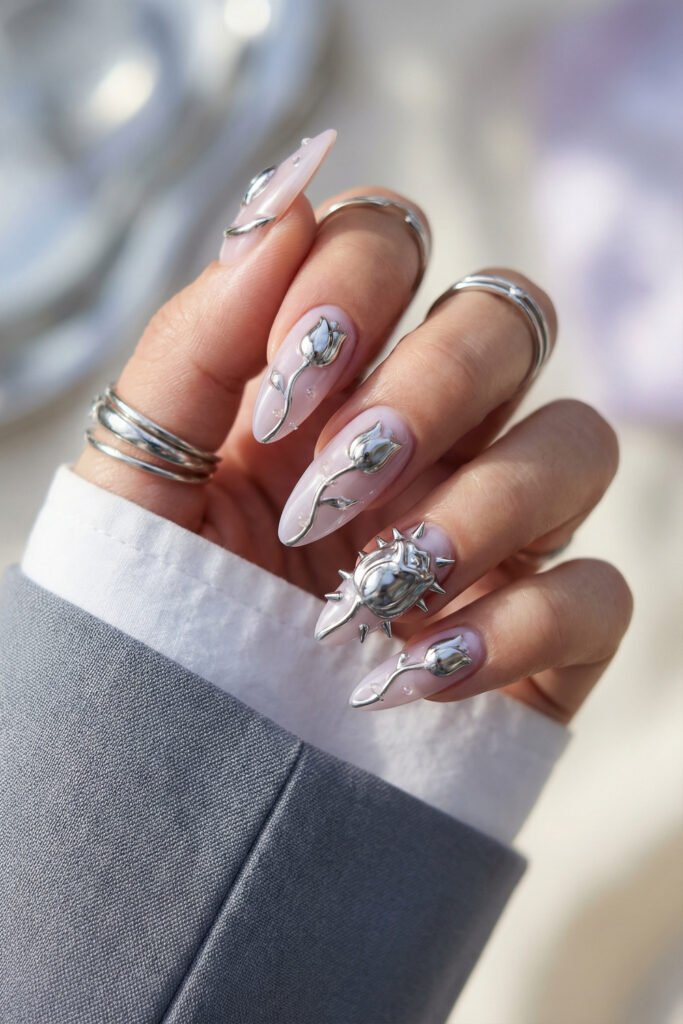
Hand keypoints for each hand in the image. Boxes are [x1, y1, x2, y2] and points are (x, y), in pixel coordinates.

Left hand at [76, 131, 631, 719]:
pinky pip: (599, 592)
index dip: (357, 281)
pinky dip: (518, 626)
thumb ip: (198, 338)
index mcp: (331, 378)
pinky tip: (414, 673)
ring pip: (577, 442)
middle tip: (333, 484)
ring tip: (371, 590)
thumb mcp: (139, 477)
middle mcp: (429, 434)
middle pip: (506, 318)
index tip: (286, 388)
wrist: (187, 773)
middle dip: (430, 387)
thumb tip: (286, 198)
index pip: (393, 241)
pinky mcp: (542, 635)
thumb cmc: (154, 614)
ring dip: (479, 508)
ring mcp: (496, 531)